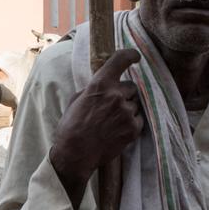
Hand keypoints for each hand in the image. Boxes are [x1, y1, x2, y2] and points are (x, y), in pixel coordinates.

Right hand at [49, 48, 143, 195]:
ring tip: (111, 122)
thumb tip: (105, 83)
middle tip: (111, 106)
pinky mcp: (133, 128)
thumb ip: (94, 89)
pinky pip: (138, 119)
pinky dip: (130, 123)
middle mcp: (116, 95)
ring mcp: (127, 112)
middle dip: (123, 94)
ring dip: (127, 109)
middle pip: (131, 87)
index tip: (135, 56)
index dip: (130, 55)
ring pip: (135, 104)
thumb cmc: (71, 127)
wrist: (75, 154)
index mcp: (100, 84)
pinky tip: (116, 130)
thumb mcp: (76, 100)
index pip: (120, 60)